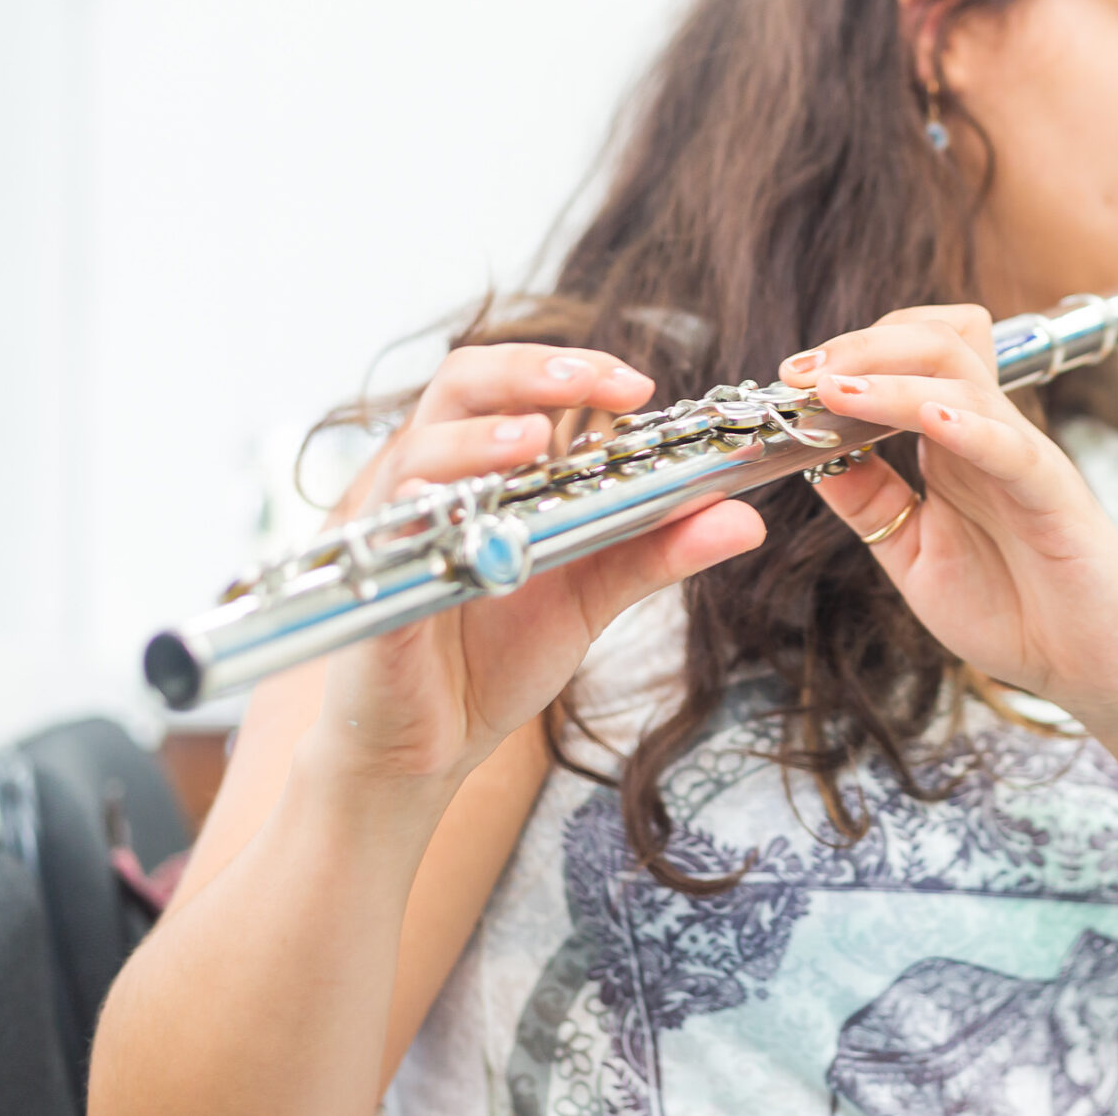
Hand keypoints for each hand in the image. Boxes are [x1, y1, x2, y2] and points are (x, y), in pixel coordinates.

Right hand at [309, 346, 765, 788]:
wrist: (428, 748)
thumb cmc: (496, 655)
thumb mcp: (592, 593)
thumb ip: (658, 548)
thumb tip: (745, 519)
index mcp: (492, 469)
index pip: (521, 384)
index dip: (575, 369)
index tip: (635, 385)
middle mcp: (437, 480)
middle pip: (463, 386)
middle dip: (527, 372)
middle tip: (587, 382)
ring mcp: (398, 528)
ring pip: (418, 449)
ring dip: (477, 437)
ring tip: (532, 441)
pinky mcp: (372, 586)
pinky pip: (384, 538)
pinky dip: (415, 513)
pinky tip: (448, 507)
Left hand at [781, 309, 1117, 732]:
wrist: (1097, 671)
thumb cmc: (1018, 610)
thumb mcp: (915, 555)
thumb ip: (872, 503)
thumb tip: (809, 457)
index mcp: (955, 441)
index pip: (909, 356)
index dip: (848, 354)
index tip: (787, 380)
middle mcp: (988, 434)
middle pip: (934, 341)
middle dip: (859, 345)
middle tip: (799, 372)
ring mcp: (1024, 458)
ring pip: (964, 377)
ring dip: (891, 377)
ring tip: (835, 389)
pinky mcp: (1056, 495)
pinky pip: (1012, 446)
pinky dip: (969, 425)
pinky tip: (928, 421)